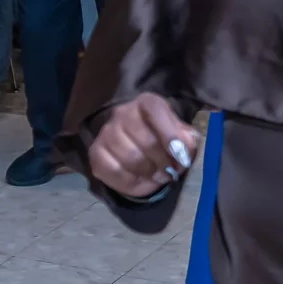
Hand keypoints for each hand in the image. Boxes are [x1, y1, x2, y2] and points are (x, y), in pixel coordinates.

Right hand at [86, 93, 201, 198]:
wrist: (138, 149)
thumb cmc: (163, 140)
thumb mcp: (181, 136)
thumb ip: (187, 139)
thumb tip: (183, 147)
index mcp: (146, 103)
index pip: (155, 111)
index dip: (170, 134)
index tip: (180, 156)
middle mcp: (122, 113)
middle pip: (146, 141)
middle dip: (163, 162)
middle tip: (171, 171)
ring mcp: (106, 132)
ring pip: (132, 159)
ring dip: (149, 172)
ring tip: (157, 175)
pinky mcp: (96, 152)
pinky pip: (115, 171)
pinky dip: (131, 180)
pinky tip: (139, 178)